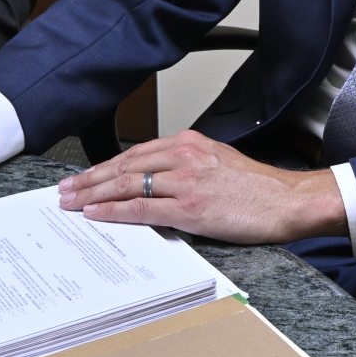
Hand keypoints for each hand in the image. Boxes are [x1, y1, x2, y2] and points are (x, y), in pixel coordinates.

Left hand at [57, 130, 347, 244]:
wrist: (289, 201)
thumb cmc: (260, 189)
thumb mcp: (219, 162)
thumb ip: (187, 166)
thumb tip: (157, 182)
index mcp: (190, 143)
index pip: (136, 152)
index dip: (105, 165)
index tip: (86, 175)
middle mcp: (184, 157)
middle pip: (124, 166)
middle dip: (90, 178)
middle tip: (66, 190)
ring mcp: (186, 182)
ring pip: (127, 184)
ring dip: (93, 194)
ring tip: (71, 202)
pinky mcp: (190, 208)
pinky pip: (142, 208)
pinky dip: (115, 210)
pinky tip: (96, 213)